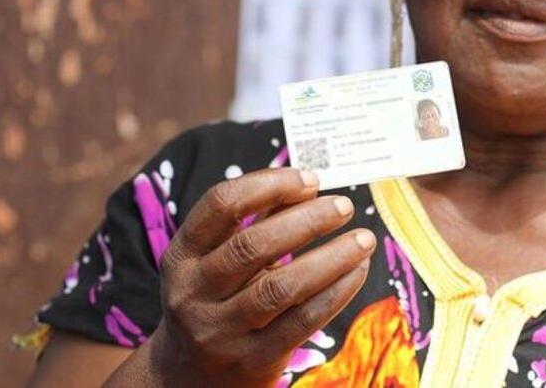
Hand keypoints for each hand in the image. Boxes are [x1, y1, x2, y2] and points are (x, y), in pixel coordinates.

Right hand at [134, 168, 374, 385]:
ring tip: (363, 240)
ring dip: (331, 257)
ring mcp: (220, 332)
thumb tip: (309, 185)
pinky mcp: (253, 362)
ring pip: (282, 287)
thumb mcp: (217, 260)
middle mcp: (192, 294)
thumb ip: (257, 221)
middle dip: (307, 220)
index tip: (310, 178)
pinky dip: (336, 291)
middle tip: (344, 207)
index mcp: (182, 255)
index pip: (221, 204)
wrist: (191, 378)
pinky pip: (303, 320)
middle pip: (253, 245)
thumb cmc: (216, 301)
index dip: (268, 184)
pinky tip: (356, 272)